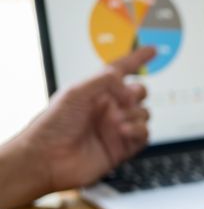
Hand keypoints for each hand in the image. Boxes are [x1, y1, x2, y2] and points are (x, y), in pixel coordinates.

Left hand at [12, 47, 153, 192]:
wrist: (47, 158)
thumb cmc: (54, 124)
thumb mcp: (76, 92)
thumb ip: (105, 80)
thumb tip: (129, 84)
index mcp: (96, 91)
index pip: (121, 70)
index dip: (137, 59)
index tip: (152, 50)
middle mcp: (108, 108)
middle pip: (139, 92)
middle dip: (137, 93)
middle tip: (124, 99)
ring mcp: (117, 127)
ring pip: (144, 113)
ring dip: (135, 114)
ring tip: (117, 122)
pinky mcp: (123, 147)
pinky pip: (144, 134)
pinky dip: (138, 130)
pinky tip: (124, 131)